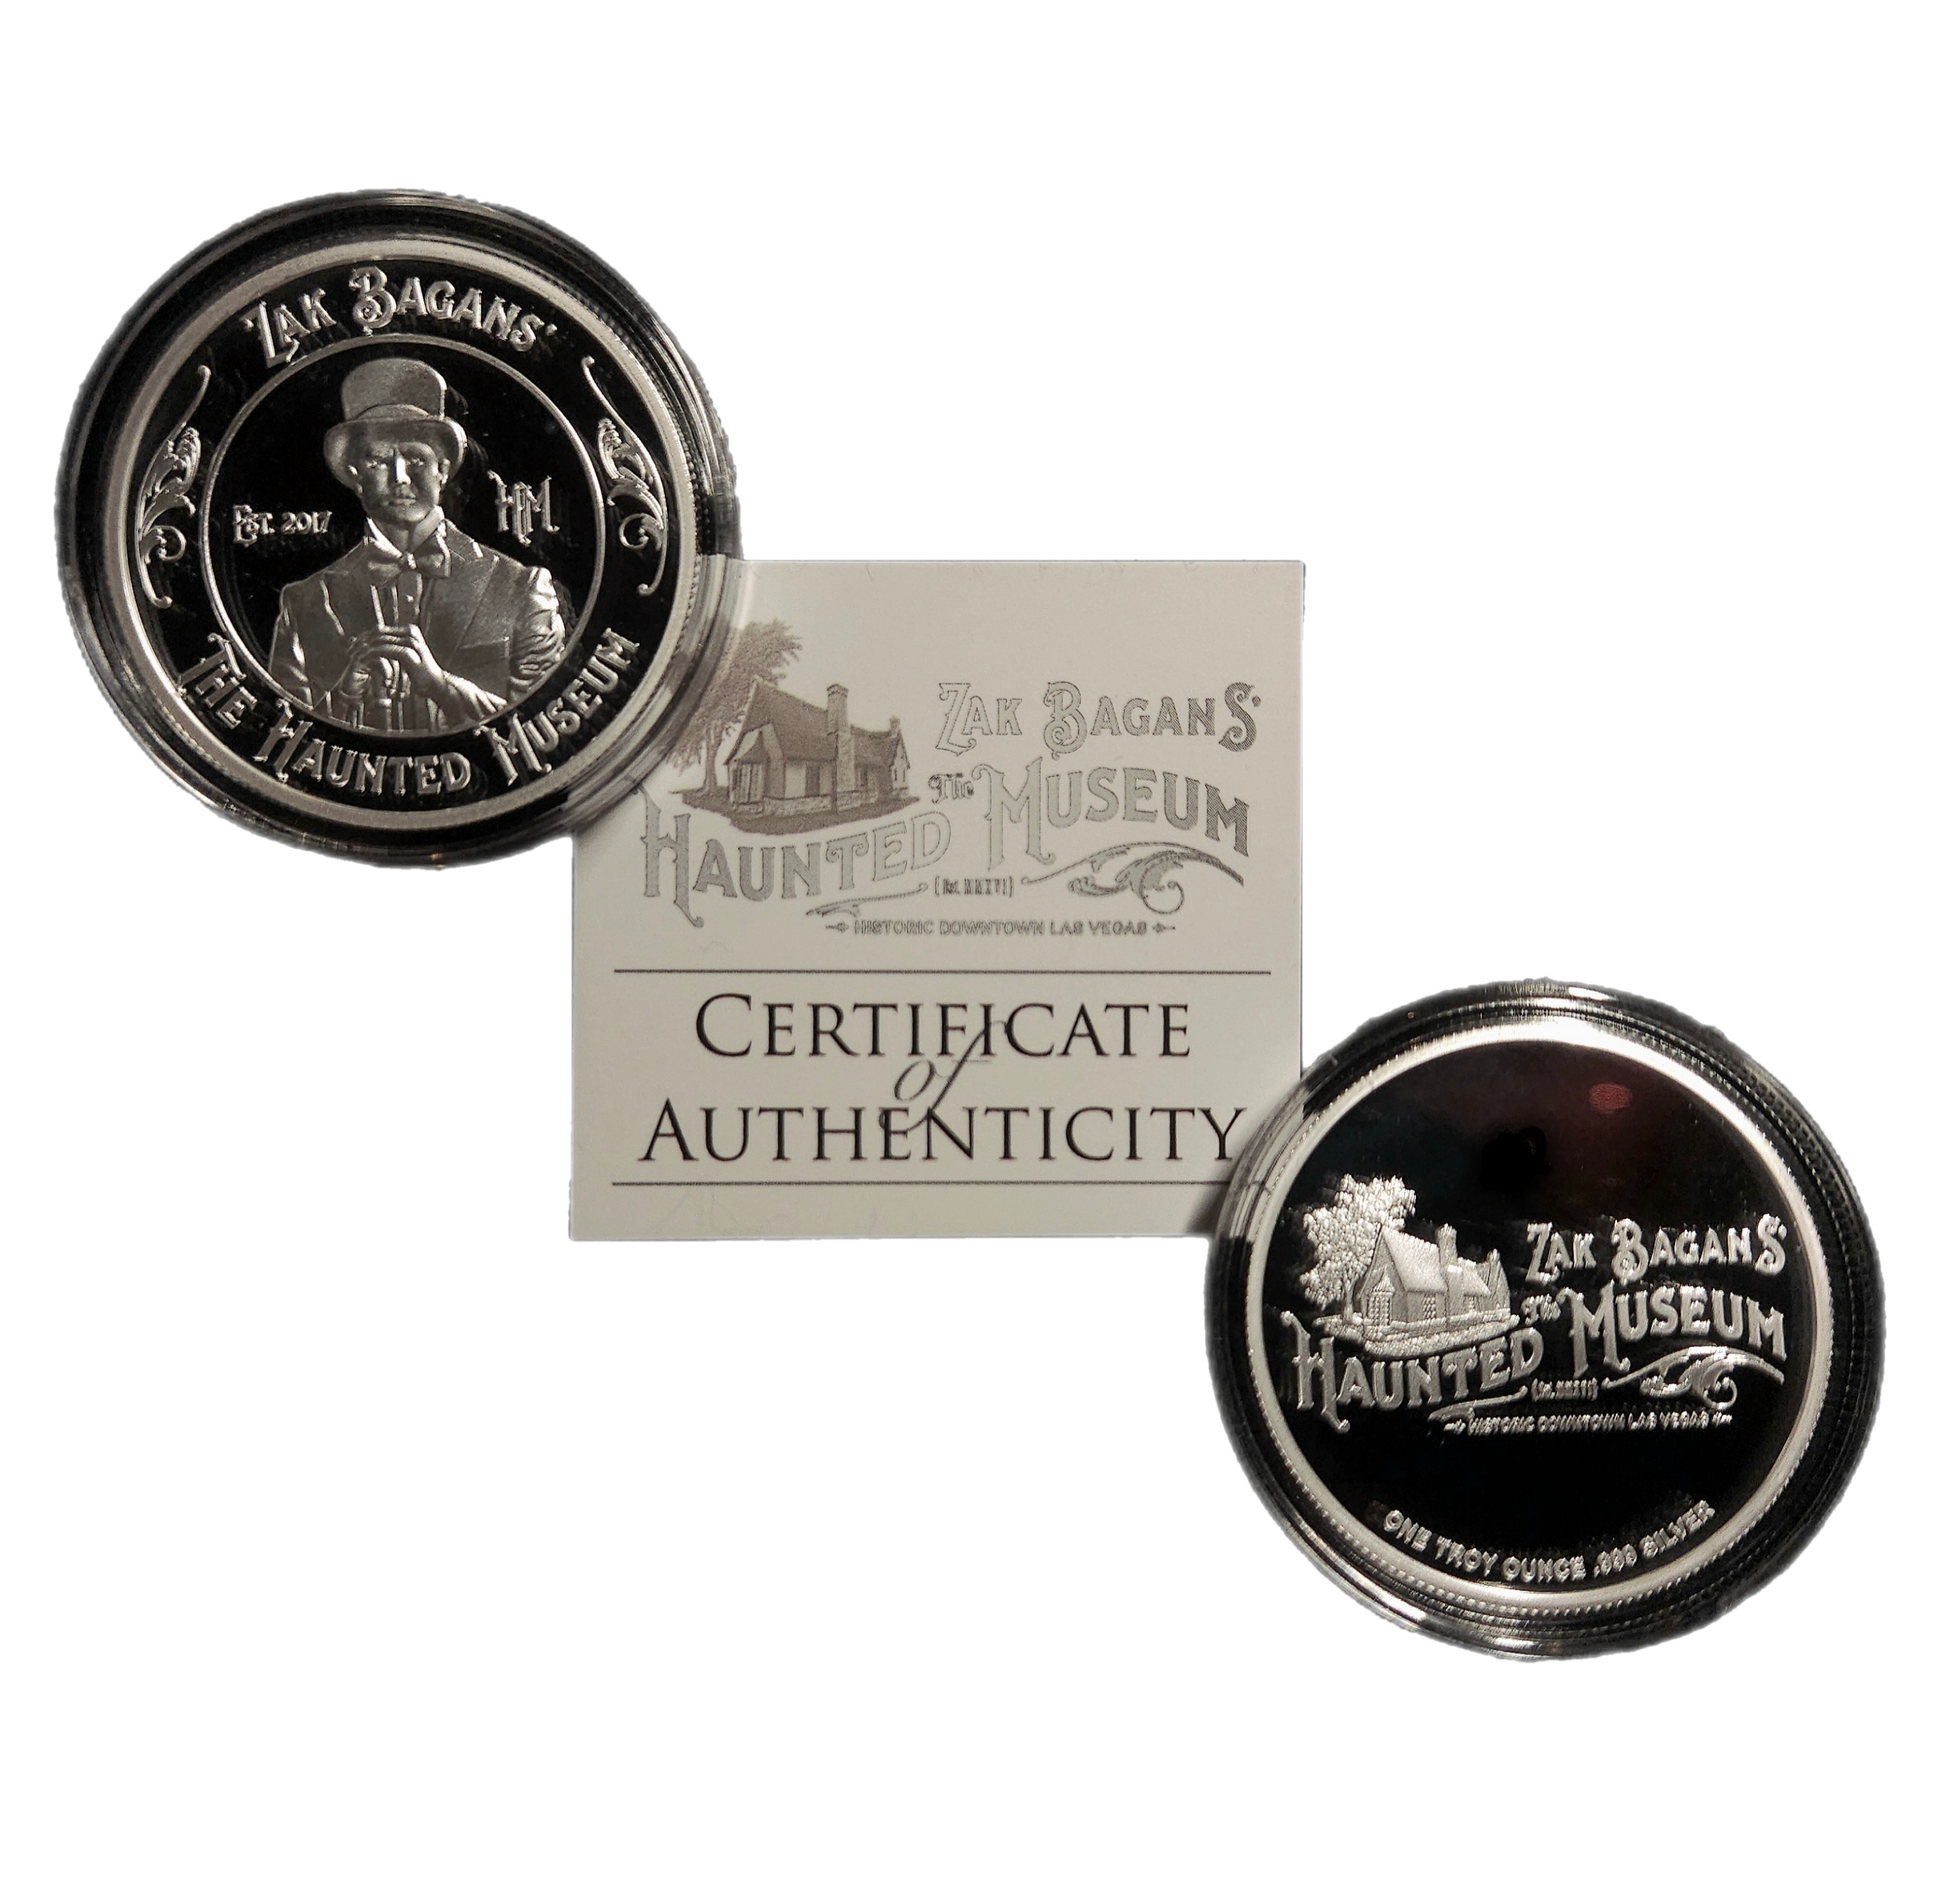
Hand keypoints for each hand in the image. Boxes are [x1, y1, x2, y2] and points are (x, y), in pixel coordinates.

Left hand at [361, 616, 505, 719]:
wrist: (438, 686)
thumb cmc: (421, 676)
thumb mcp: (405, 660)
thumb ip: (391, 651)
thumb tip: (371, 646)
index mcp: (409, 631)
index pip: (380, 629)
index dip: (363, 637)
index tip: (352, 648)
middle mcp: (410, 633)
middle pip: (377, 632)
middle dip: (361, 642)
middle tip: (349, 652)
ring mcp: (411, 641)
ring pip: (379, 640)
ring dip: (363, 648)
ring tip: (353, 657)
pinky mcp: (409, 652)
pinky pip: (385, 650)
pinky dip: (371, 655)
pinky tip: (362, 662)